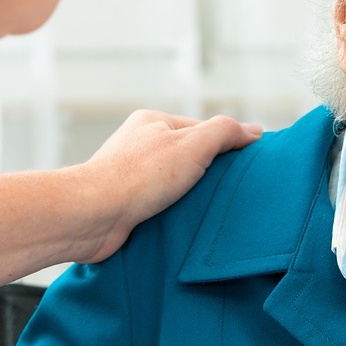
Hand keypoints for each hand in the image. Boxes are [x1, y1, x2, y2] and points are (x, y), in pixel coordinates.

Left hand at [70, 111, 261, 263]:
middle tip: (231, 191)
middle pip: (189, 157)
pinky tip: (186, 223)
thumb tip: (253, 131)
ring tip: (211, 211)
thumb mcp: (193, 144)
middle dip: (209, 174)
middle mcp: (140, 146)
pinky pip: (161, 206)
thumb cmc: (138, 176)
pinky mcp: (127, 204)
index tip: (246, 165)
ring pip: (175, 184)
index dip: (226, 145)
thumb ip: (224, 133)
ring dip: (192, 198)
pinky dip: (175, 214)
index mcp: (153, 122)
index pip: (202, 129)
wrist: (92, 215)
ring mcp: (132, 176)